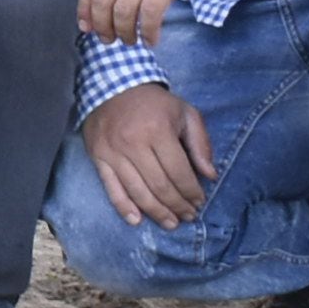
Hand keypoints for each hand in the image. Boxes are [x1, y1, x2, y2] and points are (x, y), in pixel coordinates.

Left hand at [77, 0, 237, 48]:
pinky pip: (150, 13)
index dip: (84, 10)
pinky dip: (148, 31)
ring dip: (125, 32)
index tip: (87, 27)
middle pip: (102, 0)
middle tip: (109, 40)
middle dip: (102, 26)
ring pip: (124, 10)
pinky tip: (152, 39)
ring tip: (131, 41)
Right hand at [82, 83, 219, 229]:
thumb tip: (210, 175)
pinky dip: (124, 208)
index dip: (192, 191)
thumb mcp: (185, 112)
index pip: (179, 172)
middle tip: (188, 216)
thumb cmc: (153, 103)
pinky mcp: (98, 157)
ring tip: (171, 223)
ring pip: (138, 192)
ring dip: (156, 212)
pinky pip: (111, 188)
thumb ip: (200, 143)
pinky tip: (137, 221)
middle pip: (160, 186)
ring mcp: (113, 152)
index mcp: (158, 130)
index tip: (200, 201)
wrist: (111, 84)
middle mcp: (134, 143)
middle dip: (178, 206)